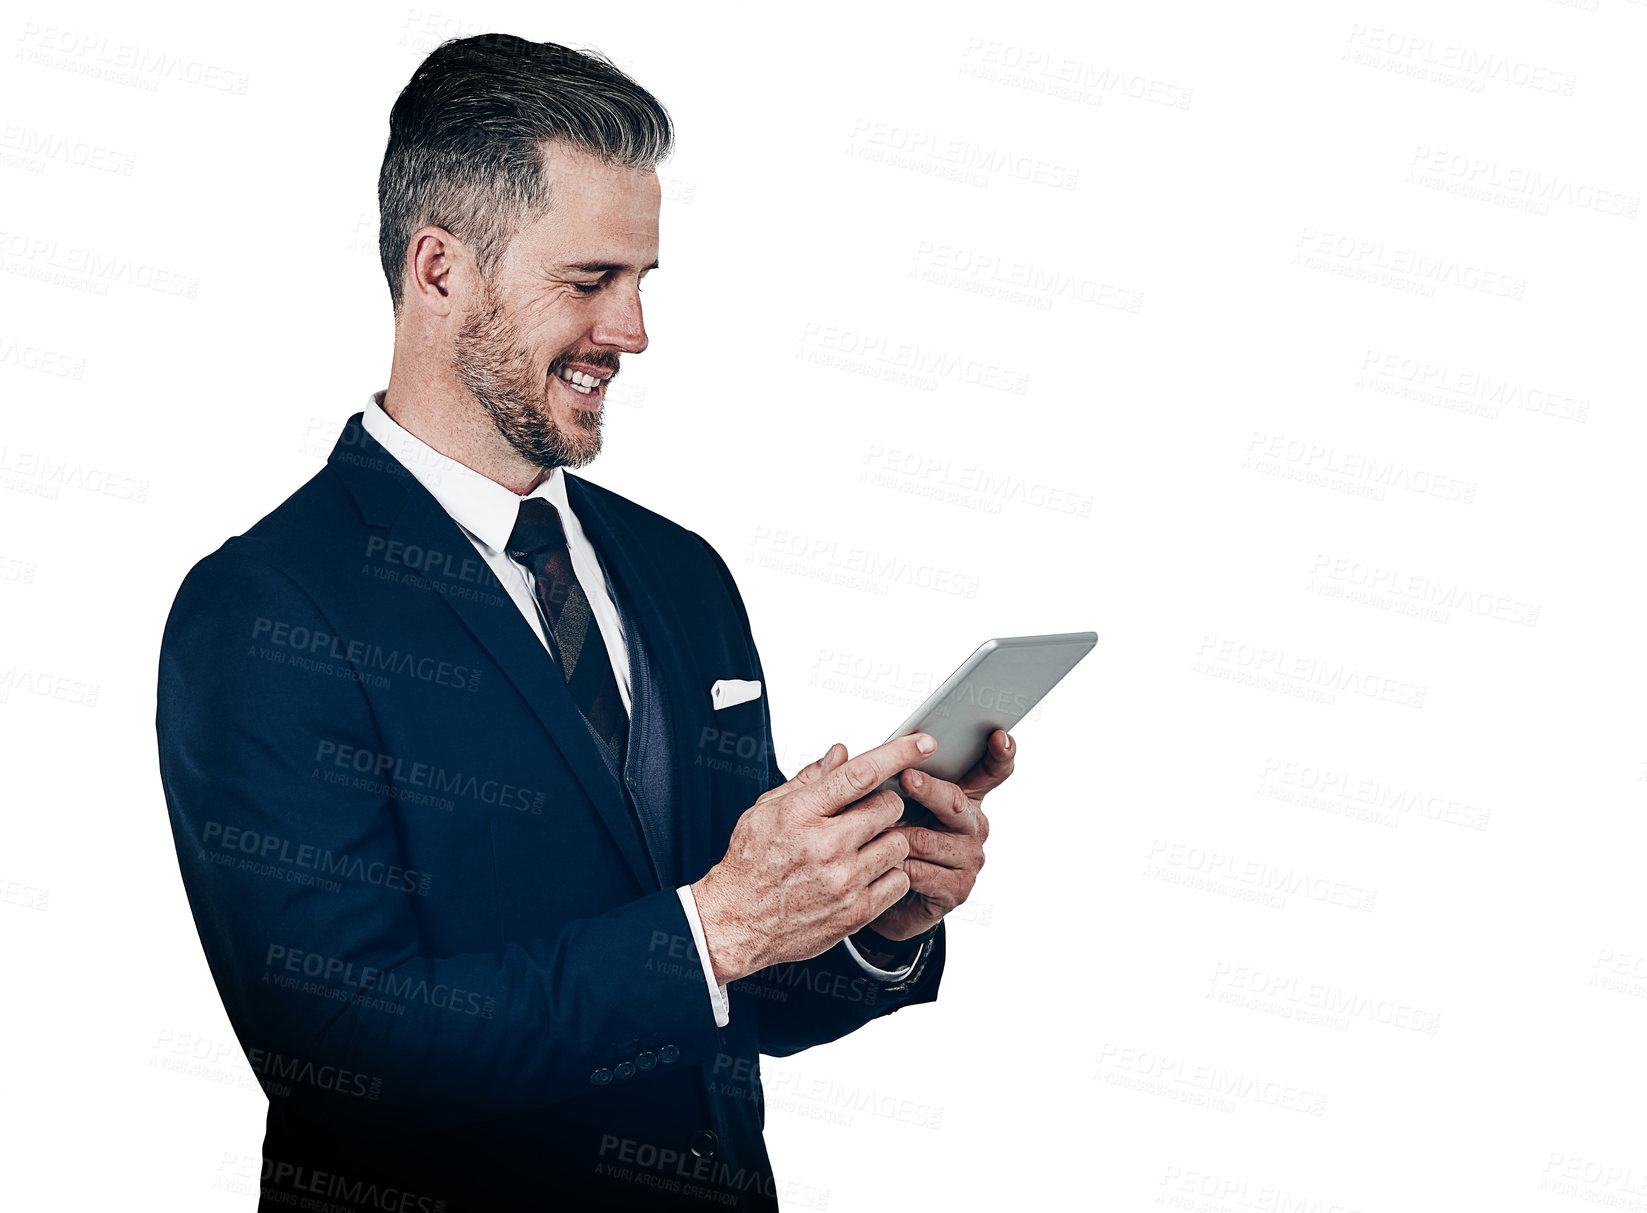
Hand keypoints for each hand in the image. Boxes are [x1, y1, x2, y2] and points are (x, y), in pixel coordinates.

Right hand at [691, 733, 936, 984]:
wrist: (737, 922)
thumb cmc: (751, 863)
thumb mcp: (766, 810)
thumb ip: (808, 780)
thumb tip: (842, 754)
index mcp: (801, 813)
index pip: (861, 774)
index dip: (898, 753)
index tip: (924, 742)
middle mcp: (825, 845)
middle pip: (889, 806)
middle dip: (883, 805)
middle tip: (865, 815)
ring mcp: (843, 881)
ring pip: (899, 843)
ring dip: (887, 841)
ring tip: (862, 848)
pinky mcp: (856, 911)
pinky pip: (899, 880)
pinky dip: (889, 875)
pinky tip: (866, 875)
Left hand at [858, 728, 1014, 944]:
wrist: (879, 895)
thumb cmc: (885, 840)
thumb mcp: (876, 803)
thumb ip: (861, 775)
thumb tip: (837, 751)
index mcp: (963, 794)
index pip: (991, 770)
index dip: (999, 753)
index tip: (998, 735)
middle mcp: (972, 824)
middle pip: (956, 801)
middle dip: (929, 789)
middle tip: (907, 777)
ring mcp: (969, 858)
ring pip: (931, 839)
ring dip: (899, 836)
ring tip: (873, 833)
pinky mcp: (956, 889)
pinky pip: (924, 871)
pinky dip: (898, 866)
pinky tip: (882, 864)